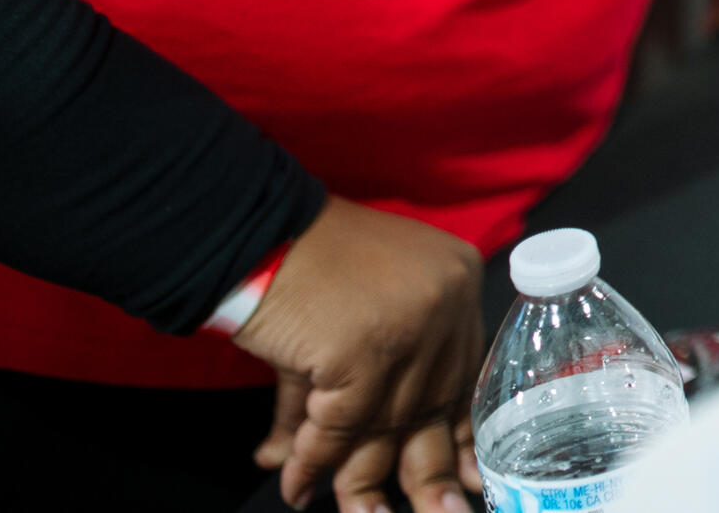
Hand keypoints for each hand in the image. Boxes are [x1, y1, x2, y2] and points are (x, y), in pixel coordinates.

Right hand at [232, 196, 485, 512]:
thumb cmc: (299, 269)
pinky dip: (316, 461)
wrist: (252, 232)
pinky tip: (296, 485)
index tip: (467, 476)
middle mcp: (446, 301)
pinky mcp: (364, 351)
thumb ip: (333, 398)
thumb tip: (306, 472)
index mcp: (455, 282)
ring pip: (389, 423)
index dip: (457, 430)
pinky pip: (342, 426)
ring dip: (364, 480)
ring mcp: (410, 326)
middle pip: (433, 403)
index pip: (462, 371)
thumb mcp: (339, 326)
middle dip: (425, 469)